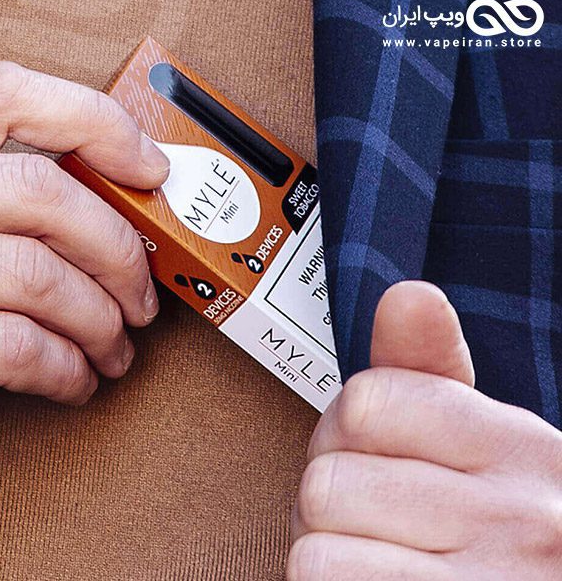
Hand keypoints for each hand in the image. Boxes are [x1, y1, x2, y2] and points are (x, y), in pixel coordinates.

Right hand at [0, 61, 169, 404]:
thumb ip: (1, 192)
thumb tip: (115, 204)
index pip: (8, 95)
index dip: (96, 124)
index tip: (152, 169)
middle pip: (44, 195)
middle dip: (119, 255)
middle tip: (142, 298)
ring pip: (40, 278)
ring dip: (100, 324)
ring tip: (114, 348)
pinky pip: (16, 348)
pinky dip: (64, 370)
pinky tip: (75, 378)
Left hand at [288, 281, 561, 579]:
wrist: (532, 579)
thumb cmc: (498, 515)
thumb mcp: (481, 435)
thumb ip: (429, 366)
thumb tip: (408, 293)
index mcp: (518, 444)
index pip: (365, 403)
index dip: (343, 428)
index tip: (368, 448)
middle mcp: (518, 519)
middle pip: (327, 480)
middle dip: (328, 496)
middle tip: (366, 513)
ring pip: (315, 545)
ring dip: (324, 550)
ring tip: (370, 553)